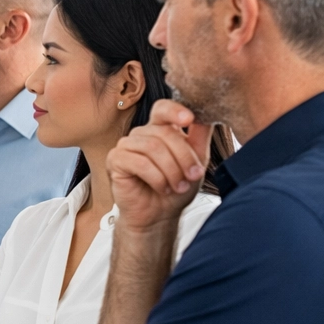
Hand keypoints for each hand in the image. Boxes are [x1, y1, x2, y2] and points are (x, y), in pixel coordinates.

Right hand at [108, 99, 211, 231]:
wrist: (159, 215)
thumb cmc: (176, 188)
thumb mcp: (197, 160)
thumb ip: (200, 136)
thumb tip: (208, 114)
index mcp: (160, 130)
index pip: (163, 108)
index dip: (175, 111)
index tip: (189, 119)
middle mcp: (141, 135)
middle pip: (164, 132)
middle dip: (183, 157)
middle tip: (193, 176)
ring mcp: (126, 146)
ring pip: (152, 147)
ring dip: (171, 170)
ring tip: (178, 186)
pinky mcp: (115, 161)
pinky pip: (139, 162)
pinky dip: (156, 178)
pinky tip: (162, 188)